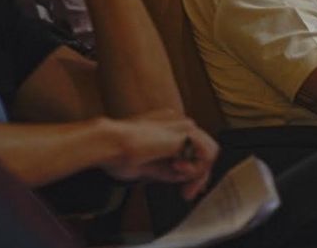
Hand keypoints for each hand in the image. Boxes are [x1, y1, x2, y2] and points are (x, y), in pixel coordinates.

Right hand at [104, 115, 218, 200]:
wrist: (109, 144)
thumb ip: (171, 170)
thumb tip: (187, 179)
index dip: (193, 171)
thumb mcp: (150, 168)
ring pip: (208, 151)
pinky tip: (178, 173)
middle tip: (186, 194)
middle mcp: (177, 122)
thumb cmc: (118, 154)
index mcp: (167, 126)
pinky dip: (196, 169)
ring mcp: (182, 126)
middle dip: (199, 176)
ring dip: (198, 174)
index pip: (192, 148)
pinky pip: (206, 154)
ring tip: (183, 188)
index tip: (185, 190)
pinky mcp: (185, 133)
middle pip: (203, 150)